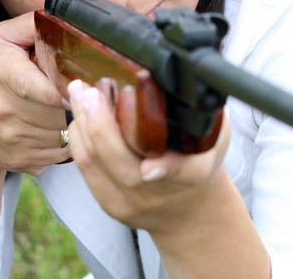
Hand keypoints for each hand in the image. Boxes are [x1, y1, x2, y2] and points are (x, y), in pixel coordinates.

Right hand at [0, 12, 70, 177]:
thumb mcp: (2, 41)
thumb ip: (32, 24)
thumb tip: (66, 19)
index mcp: (3, 73)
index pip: (48, 87)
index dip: (71, 86)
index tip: (86, 82)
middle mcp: (6, 109)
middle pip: (64, 109)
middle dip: (78, 100)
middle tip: (83, 90)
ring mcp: (15, 140)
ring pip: (69, 131)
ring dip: (76, 120)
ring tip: (69, 106)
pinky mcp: (26, 162)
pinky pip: (66, 151)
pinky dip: (72, 140)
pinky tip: (61, 127)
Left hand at [66, 78, 231, 233]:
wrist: (189, 210)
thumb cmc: (201, 160)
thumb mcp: (214, 137)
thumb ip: (202, 116)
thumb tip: (179, 81)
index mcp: (194, 175)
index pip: (182, 173)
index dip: (166, 168)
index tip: (151, 166)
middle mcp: (160, 193)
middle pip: (123, 168)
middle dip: (100, 125)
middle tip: (91, 91)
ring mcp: (131, 202)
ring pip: (96, 164)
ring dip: (82, 124)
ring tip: (78, 92)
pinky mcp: (109, 203)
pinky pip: (86, 168)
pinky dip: (78, 137)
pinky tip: (79, 114)